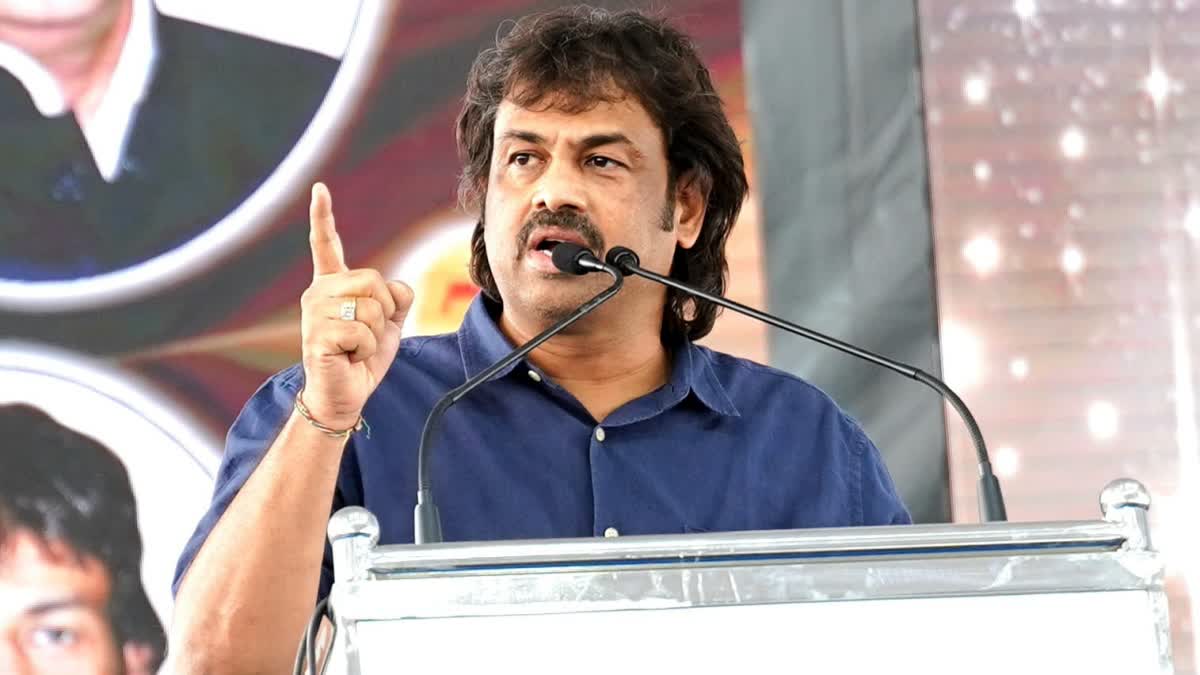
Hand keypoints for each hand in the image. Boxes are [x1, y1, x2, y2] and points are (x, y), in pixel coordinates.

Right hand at [299, 183, 412, 428]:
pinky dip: (367, 350)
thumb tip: (395, 288)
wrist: (345, 396)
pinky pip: (363, 332)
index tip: (320, 188)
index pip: (326, 246)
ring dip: (376, 334)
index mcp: (333, 285)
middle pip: (373, 280)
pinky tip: (349, 357)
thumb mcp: (389, 323)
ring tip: (356, 348)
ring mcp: (315, 314)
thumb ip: (397, 298)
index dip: (322, 217)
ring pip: (371, 308)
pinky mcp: (317, 336)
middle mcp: (318, 293)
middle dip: (385, 310)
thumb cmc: (363, 358)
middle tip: (367, 334)